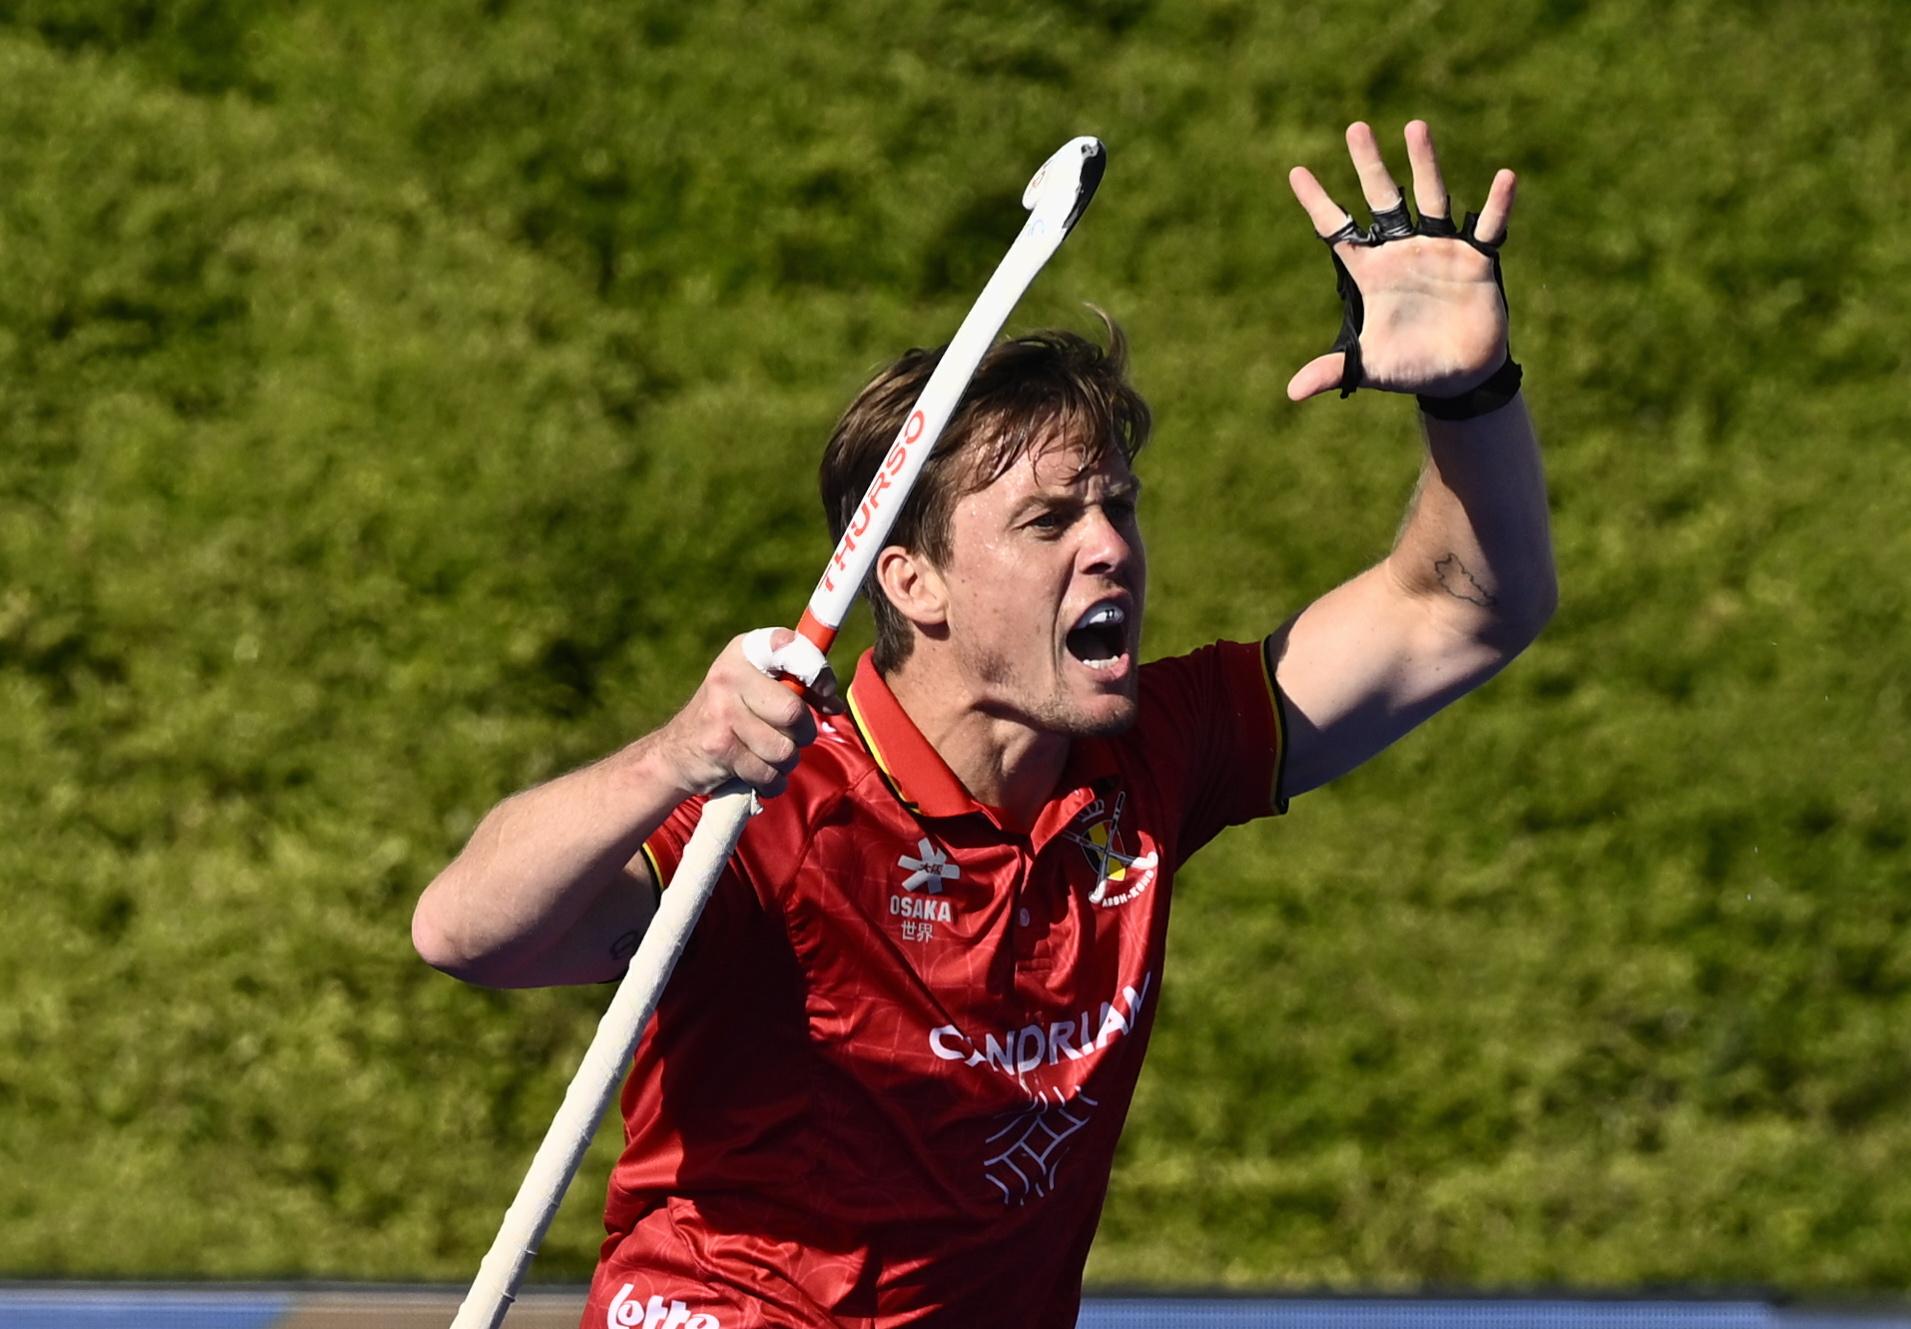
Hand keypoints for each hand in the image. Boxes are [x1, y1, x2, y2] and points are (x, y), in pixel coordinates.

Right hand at [654, 629, 842, 797]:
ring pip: (784, 749)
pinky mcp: (719, 746)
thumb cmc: (730, 716)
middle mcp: (729, 674)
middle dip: (803, 733)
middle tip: (792, 737)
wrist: (675, 751)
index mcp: (744, 651)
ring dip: (786, 762)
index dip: (818, 673)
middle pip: (794, 712)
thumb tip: (835, 704)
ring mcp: (722, 711)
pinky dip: (771, 782)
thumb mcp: (754, 685)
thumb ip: (795, 685)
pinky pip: (768, 773)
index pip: (792, 648)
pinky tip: (758, 773)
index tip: (825, 694)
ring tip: (769, 756)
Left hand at [1287, 120, 1516, 400]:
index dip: (1317, 203)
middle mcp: (1404, 250)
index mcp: (1372, 271)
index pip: (1338, 230)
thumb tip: (1292, 392)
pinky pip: (1488, 227)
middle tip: (1355, 128)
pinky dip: (1497, 205)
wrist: (1456, 376)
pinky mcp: (1477, 260)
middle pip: (1383, 199)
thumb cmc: (1409, 366)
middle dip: (1369, 165)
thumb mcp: (1369, 368)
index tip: (1296, 173)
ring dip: (1424, 164)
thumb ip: (1335, 371)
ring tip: (1414, 127)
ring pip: (1432, 197)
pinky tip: (1505, 177)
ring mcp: (1440, 250)